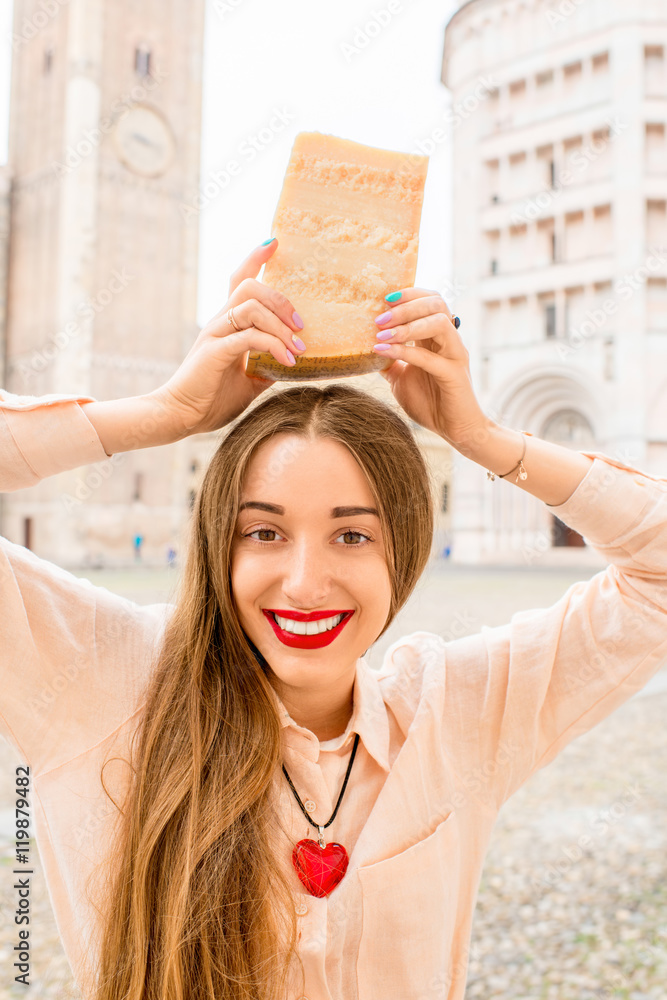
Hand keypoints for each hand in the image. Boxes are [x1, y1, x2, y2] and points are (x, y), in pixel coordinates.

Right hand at [150, 240, 305, 437]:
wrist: (182, 417)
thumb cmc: (213, 399)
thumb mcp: (251, 381)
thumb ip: (268, 366)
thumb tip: (294, 362)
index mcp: (227, 325)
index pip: (239, 280)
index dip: (255, 258)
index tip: (274, 242)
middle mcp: (220, 322)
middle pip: (250, 287)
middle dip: (281, 300)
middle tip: (301, 326)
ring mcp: (215, 335)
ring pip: (250, 307)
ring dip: (280, 324)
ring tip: (298, 348)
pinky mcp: (214, 352)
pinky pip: (248, 337)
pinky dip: (272, 346)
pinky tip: (286, 362)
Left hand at [373, 289, 486, 446]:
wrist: (454, 430)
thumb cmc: (431, 402)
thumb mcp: (401, 377)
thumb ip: (389, 361)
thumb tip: (367, 349)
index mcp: (437, 337)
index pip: (430, 300)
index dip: (408, 294)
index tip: (383, 300)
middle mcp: (449, 341)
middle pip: (436, 303)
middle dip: (405, 306)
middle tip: (378, 317)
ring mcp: (455, 356)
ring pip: (439, 322)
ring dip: (407, 324)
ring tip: (381, 333)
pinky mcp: (454, 374)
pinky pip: (430, 357)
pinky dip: (404, 351)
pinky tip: (383, 352)